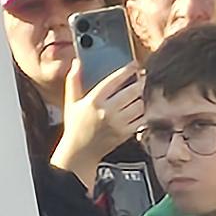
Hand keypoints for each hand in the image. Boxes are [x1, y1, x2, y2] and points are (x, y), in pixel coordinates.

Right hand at [60, 61, 144, 177]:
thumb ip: (73, 81)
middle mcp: (107, 111)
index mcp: (94, 101)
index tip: (135, 65)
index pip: (114, 80)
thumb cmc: (75, 127)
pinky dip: (144, 112)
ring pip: (140, 105)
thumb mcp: (71, 102)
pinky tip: (141, 108)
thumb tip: (76, 62)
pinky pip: (141, 119)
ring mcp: (118, 123)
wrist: (80, 152)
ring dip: (142, 97)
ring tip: (141, 93)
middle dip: (140, 82)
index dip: (127, 70)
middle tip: (143, 77)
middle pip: (132, 91)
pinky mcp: (125, 133)